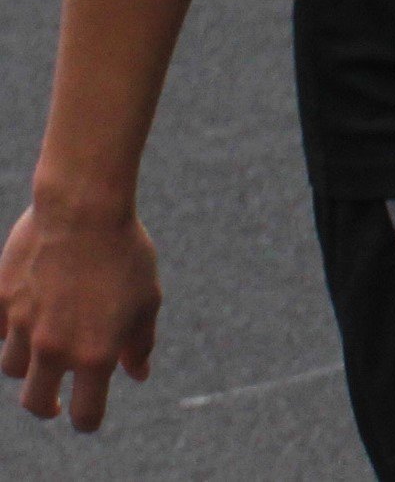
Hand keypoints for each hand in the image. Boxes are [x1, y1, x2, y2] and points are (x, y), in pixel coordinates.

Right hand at [0, 197, 158, 432]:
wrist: (84, 208)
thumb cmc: (125, 252)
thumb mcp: (147, 299)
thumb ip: (139, 343)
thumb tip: (137, 375)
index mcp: (94, 355)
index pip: (85, 415)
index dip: (88, 420)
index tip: (88, 414)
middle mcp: (53, 348)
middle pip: (35, 403)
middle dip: (47, 405)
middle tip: (55, 399)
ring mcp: (21, 326)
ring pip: (13, 368)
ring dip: (29, 364)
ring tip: (46, 345)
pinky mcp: (0, 301)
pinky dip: (10, 330)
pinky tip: (27, 315)